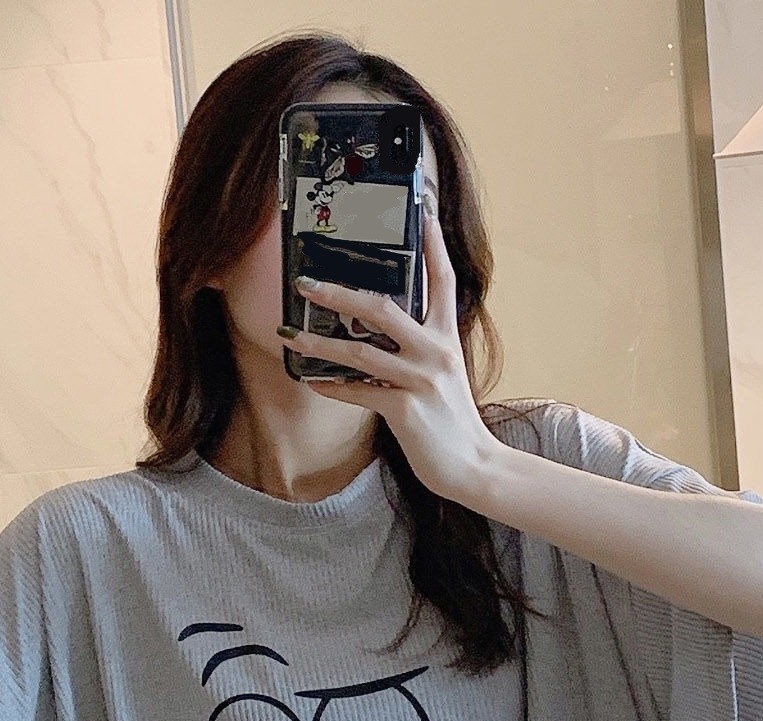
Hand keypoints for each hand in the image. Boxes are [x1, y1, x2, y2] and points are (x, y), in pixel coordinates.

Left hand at [282, 205, 499, 506]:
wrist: (472, 466)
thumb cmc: (451, 422)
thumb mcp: (442, 375)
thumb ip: (417, 350)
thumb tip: (375, 336)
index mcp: (446, 338)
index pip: (442, 280)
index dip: (432, 244)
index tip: (421, 211)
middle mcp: (435, 351)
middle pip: (382, 308)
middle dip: (340, 293)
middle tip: (306, 282)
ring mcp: (420, 380)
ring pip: (360, 351)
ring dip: (319, 344)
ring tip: (290, 335)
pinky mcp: (406, 409)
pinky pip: (358, 392)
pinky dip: (332, 387)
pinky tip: (312, 382)